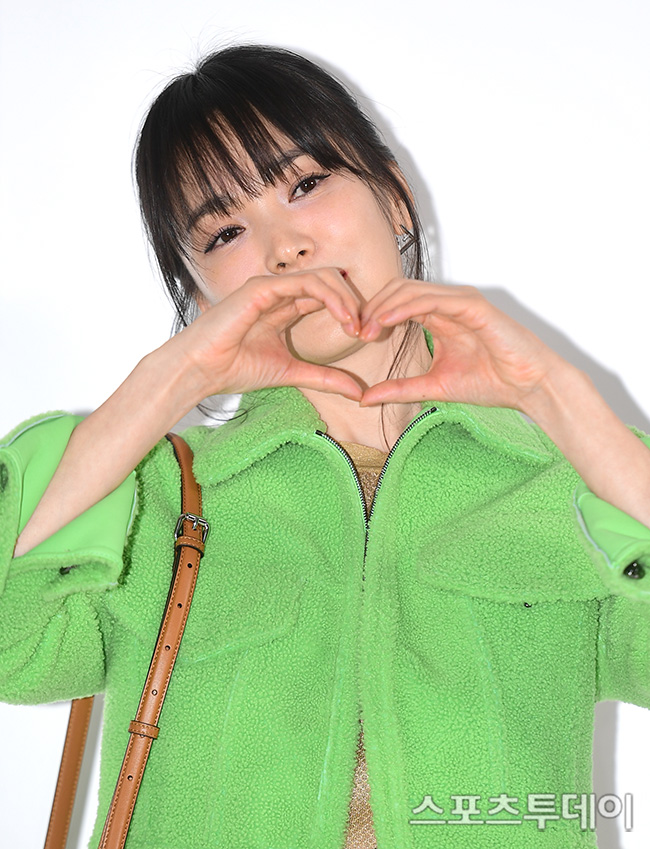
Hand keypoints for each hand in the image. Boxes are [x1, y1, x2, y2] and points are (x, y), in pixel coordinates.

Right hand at [182, 268, 363, 400]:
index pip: (327, 297)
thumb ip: (325, 379)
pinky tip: (344, 318)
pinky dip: (331, 297)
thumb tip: (359, 394)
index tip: (365, 337)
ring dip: (346, 300)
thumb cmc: (234, 369)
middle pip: (331, 282)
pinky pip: (307, 282)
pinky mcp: (263, 287)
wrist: (200, 371)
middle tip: (367, 330)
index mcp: (285, 308)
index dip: (351, 313)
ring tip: (356, 325)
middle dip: (355, 304)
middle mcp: (280, 293)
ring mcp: (271, 287)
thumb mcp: (291, 373)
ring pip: (323, 277)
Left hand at [357, 279, 564, 413]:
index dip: (372, 315)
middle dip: (371, 308)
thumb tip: (363, 399)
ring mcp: (460, 300)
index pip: (395, 302)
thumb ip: (399, 389)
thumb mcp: (433, 387)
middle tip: (355, 332)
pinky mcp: (472, 304)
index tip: (355, 337)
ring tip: (366, 329)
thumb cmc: (491, 383)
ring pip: (409, 290)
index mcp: (439, 315)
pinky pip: (431, 298)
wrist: (529, 386)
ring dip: (382, 308)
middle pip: (397, 290)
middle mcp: (447, 302)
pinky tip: (385, 321)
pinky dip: (404, 307)